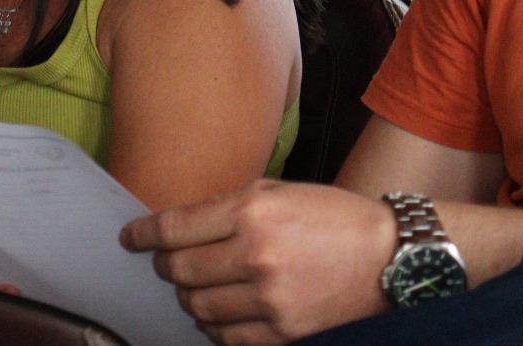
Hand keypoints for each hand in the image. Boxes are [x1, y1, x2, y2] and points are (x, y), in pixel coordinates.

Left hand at [119, 179, 394, 344]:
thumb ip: (224, 208)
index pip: (173, 228)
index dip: (142, 235)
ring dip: (188, 298)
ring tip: (198, 287)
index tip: (130, 239)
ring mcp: (270, 300)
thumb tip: (175, 226)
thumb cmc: (332, 217)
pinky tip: (221, 312)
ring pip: (196, 308)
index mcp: (250, 212)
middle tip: (168, 263)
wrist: (392, 258)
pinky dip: (214, 326)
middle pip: (178, 272)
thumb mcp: (275, 192)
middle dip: (164, 267)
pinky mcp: (284, 333)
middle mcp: (255, 256)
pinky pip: (226, 337)